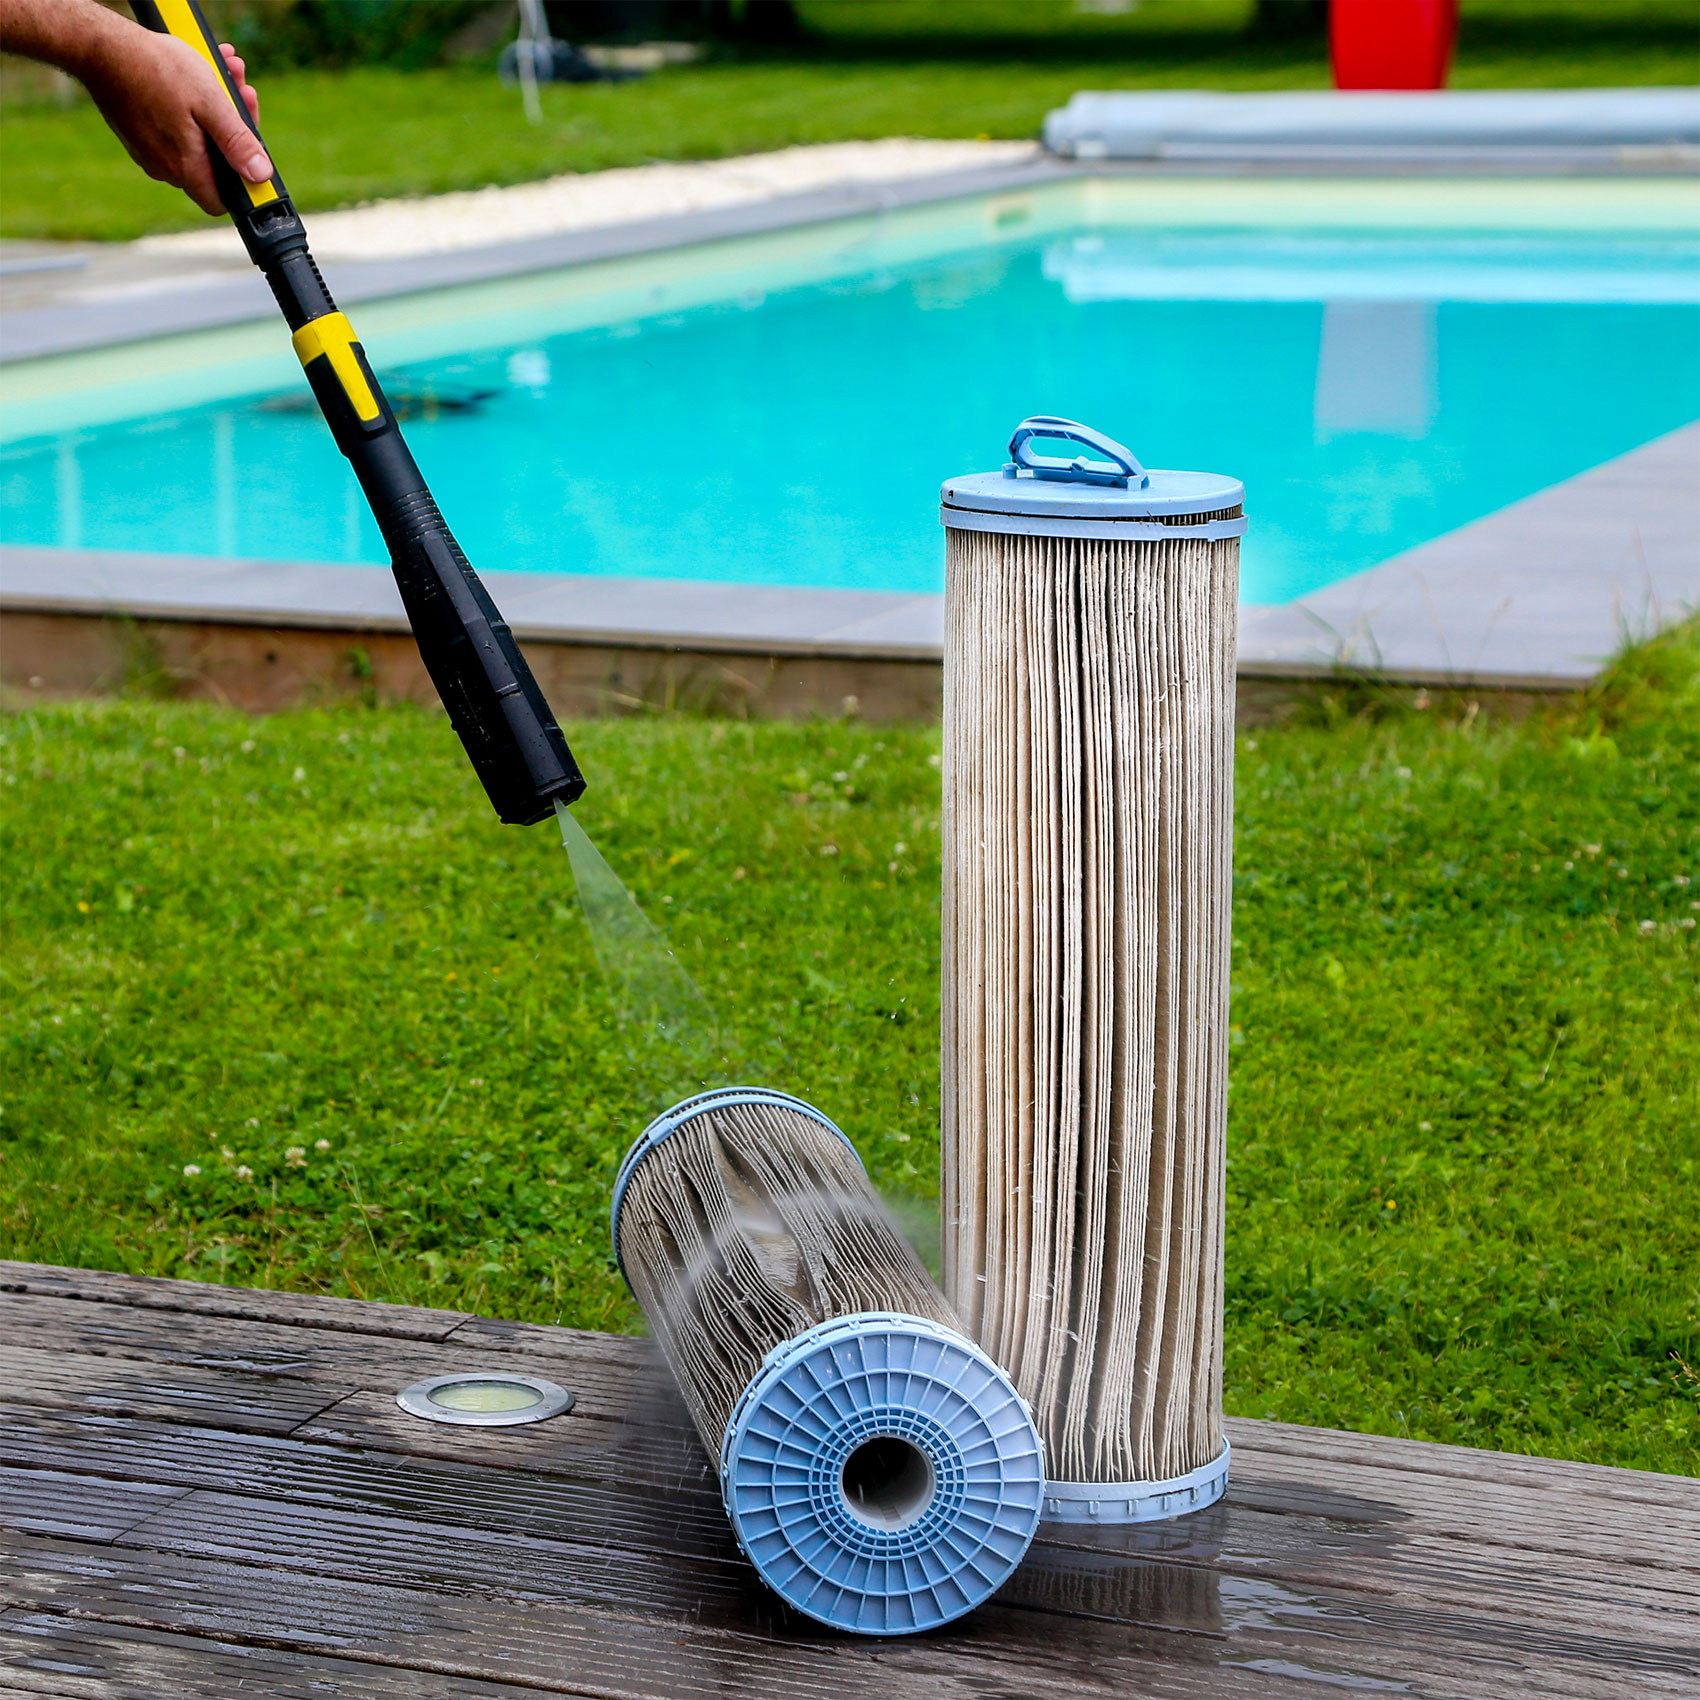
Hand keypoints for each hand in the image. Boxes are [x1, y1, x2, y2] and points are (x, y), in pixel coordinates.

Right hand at [80, 30, 272, 215]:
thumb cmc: (154, 69)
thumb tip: (260, 175)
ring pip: (196, 141)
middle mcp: (165, 168)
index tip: (252, 150)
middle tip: (242, 91)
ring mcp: (149, 153)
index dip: (243, 180)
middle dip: (235, 128)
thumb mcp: (209, 103)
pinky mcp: (139, 135)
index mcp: (185, 169)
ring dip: (216, 109)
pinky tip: (196, 76)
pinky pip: (175, 129)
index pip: (223, 201)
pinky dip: (190, 107)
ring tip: (224, 70)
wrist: (99, 46)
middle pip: (214, 164)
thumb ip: (237, 142)